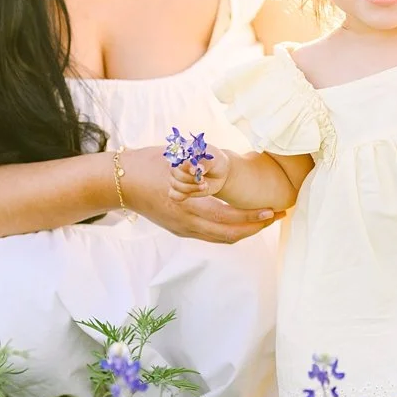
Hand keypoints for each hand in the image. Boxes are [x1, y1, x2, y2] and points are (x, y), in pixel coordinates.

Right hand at [118, 148, 277, 243]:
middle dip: (257, 227)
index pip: (228, 219)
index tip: (273, 210)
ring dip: (245, 230)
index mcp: (187, 207)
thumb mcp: (175, 159)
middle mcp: (186, 223)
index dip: (253, 218)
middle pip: (229, 235)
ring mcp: (182, 229)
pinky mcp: (179, 228)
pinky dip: (230, 229)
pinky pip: (211, 234)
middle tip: (278, 215)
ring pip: (221, 238)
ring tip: (264, 218)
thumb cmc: (147, 164)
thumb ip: (199, 163)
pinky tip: (241, 219)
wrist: (117, 182)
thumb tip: (220, 161)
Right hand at [166, 141, 228, 200]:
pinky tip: (194, 192)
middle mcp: (178, 164)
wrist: (221, 173)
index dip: (185, 167)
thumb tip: (196, 170)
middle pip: (175, 173)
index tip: (195, 172)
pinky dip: (182, 196)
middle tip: (202, 180)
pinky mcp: (179, 189)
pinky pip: (173, 195)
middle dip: (189, 179)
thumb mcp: (214, 159)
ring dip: (190, 188)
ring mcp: (177, 177)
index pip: (177, 158)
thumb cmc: (216, 162)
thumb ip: (205, 163)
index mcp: (183, 152)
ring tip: (204, 185)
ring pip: (175, 185)